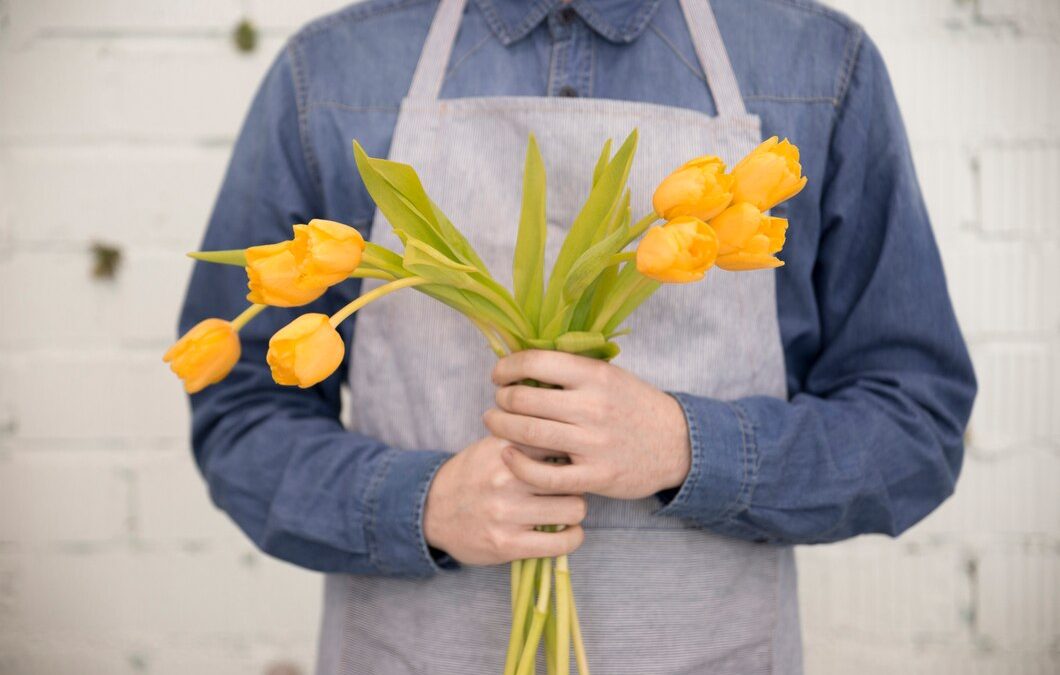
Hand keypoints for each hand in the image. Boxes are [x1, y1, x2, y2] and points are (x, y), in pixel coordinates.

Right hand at [423, 435, 586, 565]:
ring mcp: (507, 512)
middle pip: (574, 474)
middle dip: (578, 481)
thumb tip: (570, 426)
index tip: (573, 458)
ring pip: (574, 509)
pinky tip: (567, 532)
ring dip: (575, 510)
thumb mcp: (493, 444)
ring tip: (566, 509)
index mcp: (506, 446)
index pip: (561, 439)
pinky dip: (572, 538)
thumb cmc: (472, 474)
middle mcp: (507, 476)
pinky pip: (561, 543)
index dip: (573, 449)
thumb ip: (526, 435)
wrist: (430, 510)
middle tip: (570, 486)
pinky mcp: (507, 544)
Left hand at [484, 351, 691, 499]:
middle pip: (524, 399)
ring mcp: (594, 443)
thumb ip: (572, 369)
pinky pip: (544, 475)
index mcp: (596, 375)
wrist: (678, 444)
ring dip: (501, 426)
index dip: (507, 367)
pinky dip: (518, 465)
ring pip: (528, 434)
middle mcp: (593, 406)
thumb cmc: (634, 405)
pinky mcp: (596, 476)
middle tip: (498, 401)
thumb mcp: (610, 375)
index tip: (499, 374)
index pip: (536, 361)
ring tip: (494, 422)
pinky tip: (508, 456)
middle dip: (501, 399)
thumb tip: (522, 359)